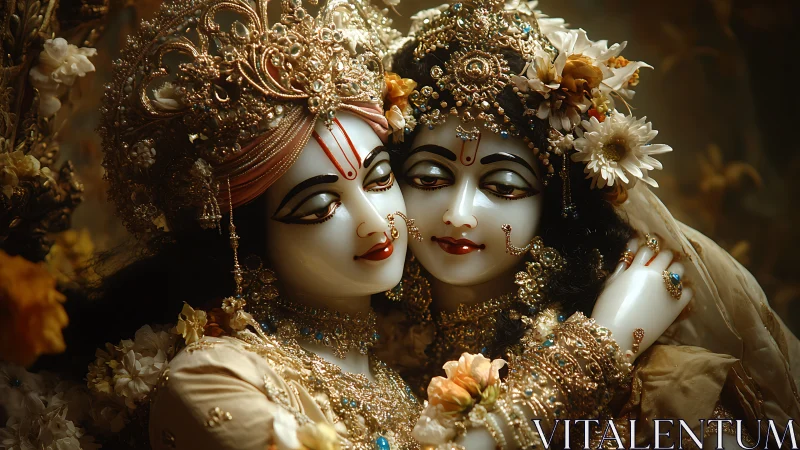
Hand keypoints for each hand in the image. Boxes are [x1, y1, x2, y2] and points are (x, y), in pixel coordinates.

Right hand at [591, 235, 692, 359]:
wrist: (615, 336)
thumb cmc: (607, 310)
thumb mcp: (610, 284)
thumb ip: (622, 265)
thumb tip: (631, 247)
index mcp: (636, 269)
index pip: (648, 249)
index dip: (648, 251)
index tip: (648, 256)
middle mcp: (653, 276)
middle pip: (666, 255)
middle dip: (663, 257)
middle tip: (660, 264)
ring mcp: (666, 291)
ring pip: (679, 269)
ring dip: (675, 270)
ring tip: (668, 278)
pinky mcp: (675, 306)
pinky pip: (687, 291)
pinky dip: (683, 290)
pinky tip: (674, 294)